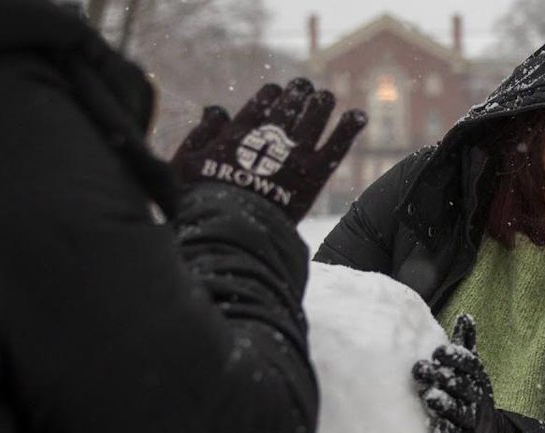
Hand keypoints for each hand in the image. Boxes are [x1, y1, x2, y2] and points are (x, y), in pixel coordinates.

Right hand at [170, 78, 366, 221]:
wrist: (230, 231)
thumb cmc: (200, 202)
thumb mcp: (186, 163)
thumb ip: (202, 133)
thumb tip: (217, 109)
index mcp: (240, 131)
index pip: (262, 102)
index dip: (272, 94)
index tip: (277, 92)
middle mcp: (270, 136)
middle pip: (290, 105)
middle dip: (298, 93)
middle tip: (304, 88)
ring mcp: (294, 155)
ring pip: (314, 117)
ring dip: (321, 103)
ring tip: (325, 97)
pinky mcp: (313, 176)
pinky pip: (336, 146)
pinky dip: (348, 129)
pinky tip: (358, 115)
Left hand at [412, 314, 519, 432]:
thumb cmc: (469, 394)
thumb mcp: (471, 371)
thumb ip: (466, 345)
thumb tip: (465, 316)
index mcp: (477, 378)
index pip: (470, 365)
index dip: (456, 358)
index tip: (437, 351)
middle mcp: (477, 397)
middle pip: (462, 386)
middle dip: (442, 377)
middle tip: (418, 369)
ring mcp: (472, 420)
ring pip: (459, 411)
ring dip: (444, 404)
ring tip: (428, 396)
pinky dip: (446, 432)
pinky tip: (434, 427)